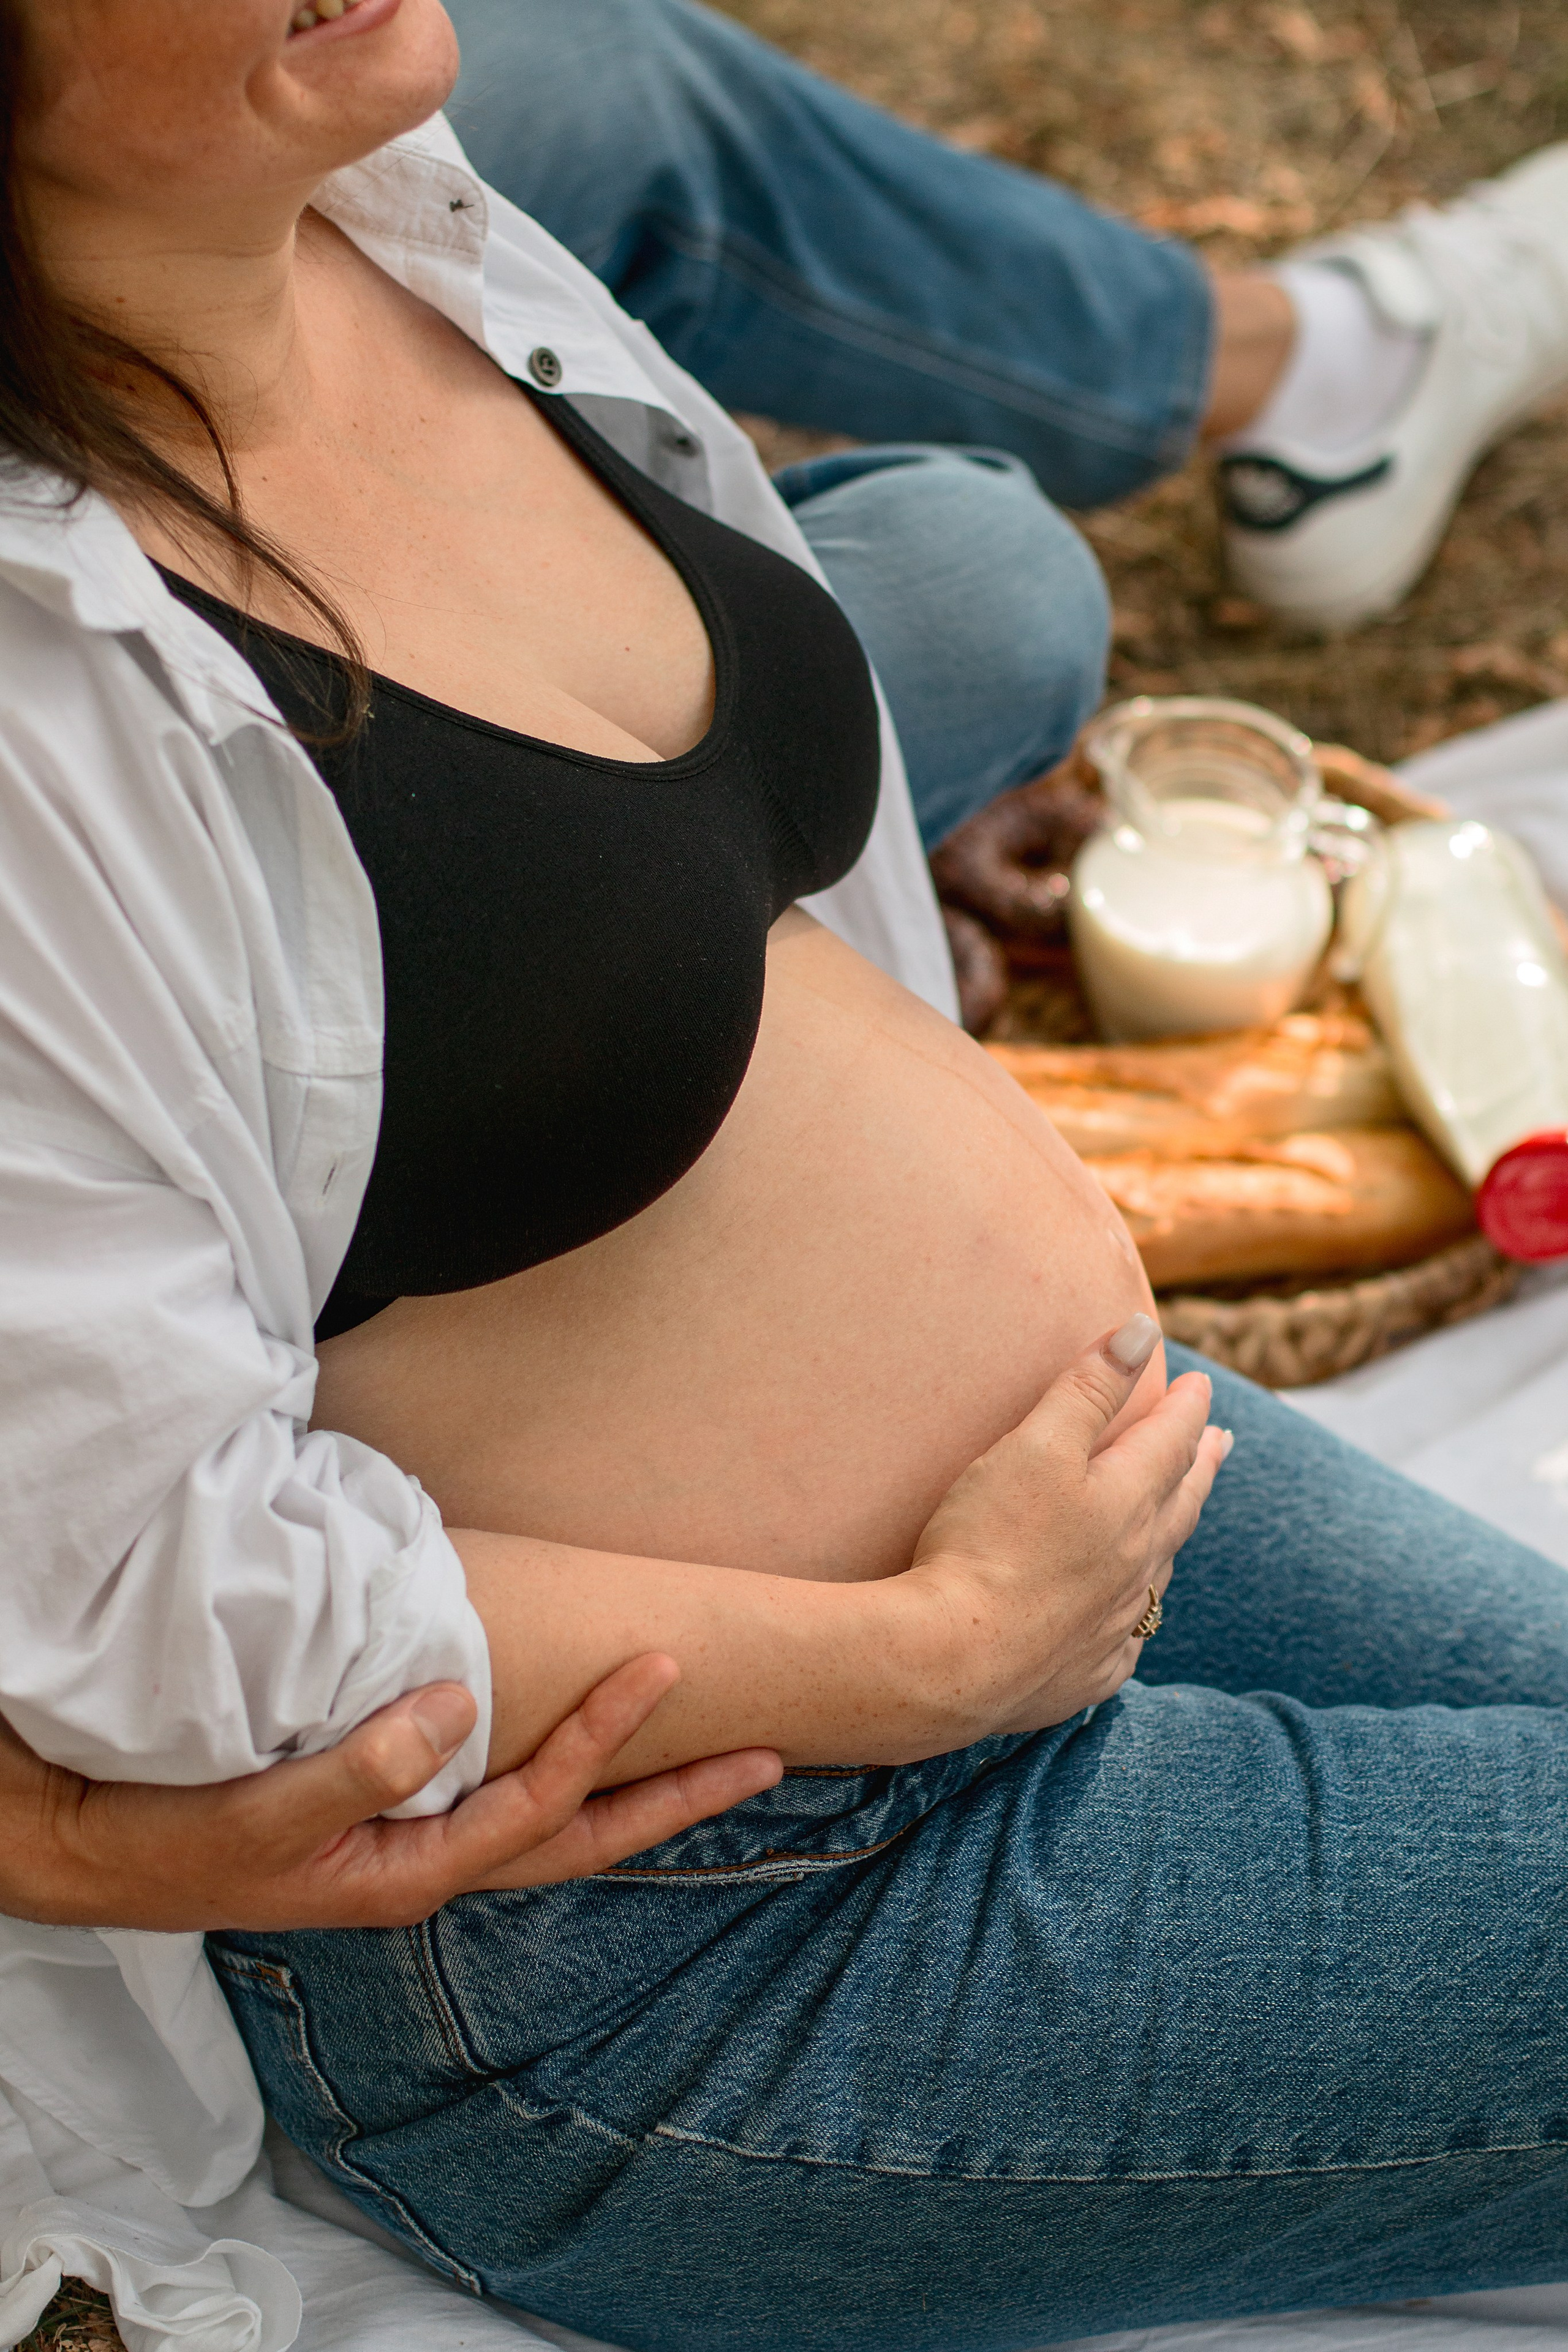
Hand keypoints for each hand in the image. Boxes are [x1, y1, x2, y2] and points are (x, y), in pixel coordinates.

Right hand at [0, 1658, 781, 1930]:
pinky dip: (569, 1778)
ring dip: (635, 1793)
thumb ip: (363, 1768)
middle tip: (771, 1755)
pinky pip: (511, 1804)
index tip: (664, 1668)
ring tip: (712, 1753)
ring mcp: (421, 1849)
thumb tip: (456, 1709)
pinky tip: (594, 1750)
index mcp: (417, 1870)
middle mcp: (435, 1867)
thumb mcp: (268, 1815)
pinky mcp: (399, 1823)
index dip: (608, 1738)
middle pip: (584, 1839)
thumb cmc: (184, 1838)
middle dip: (677, 1799)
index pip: (542, 1804)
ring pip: (556, 1827)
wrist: (108, 1853)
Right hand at [909, 1315, 1229, 1734]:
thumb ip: (1089, 1387)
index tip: (1199, 1385)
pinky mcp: (1087, 1672)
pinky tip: (1125, 1611)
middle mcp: (1136, 1562)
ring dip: (1174, 1530)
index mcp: (1128, 1501)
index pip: (1172, 1441)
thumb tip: (1143, 1332)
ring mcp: (1114, 1623)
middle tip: (1220, 1442)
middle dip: (1201, 1464)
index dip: (1185, 1406)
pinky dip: (1134, 1608)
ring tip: (1177, 1512)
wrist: (954, 1660)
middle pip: (1182, 1501)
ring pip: (1160, 1567)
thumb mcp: (1035, 1446)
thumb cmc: (987, 1542)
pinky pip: (1127, 1634)